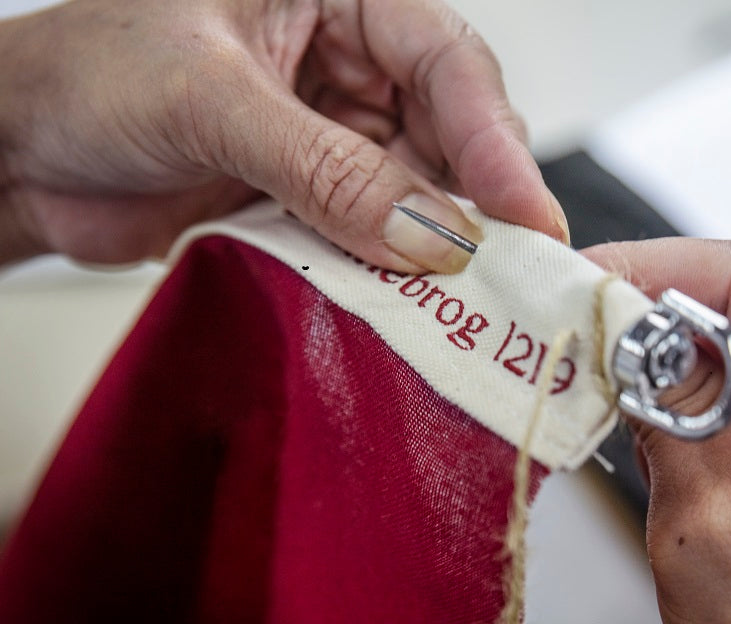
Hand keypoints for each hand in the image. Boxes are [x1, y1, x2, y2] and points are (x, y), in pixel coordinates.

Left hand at [0, 0, 566, 269]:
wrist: (20, 154)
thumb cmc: (86, 76)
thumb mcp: (212, 101)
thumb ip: (324, 167)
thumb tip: (428, 230)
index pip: (446, 60)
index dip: (496, 138)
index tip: (527, 214)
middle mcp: (347, 65)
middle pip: (452, 134)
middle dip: (478, 204)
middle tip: (505, 272)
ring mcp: (333, 138)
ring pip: (419, 196)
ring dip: (434, 250)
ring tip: (458, 298)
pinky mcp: (313, 199)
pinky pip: (372, 238)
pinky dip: (387, 273)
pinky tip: (401, 301)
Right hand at [584, 239, 730, 623]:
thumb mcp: (709, 524)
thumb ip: (667, 403)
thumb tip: (622, 320)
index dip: (650, 270)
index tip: (576, 281)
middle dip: (660, 317)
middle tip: (578, 331)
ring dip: (683, 360)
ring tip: (610, 382)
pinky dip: (713, 393)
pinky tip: (665, 419)